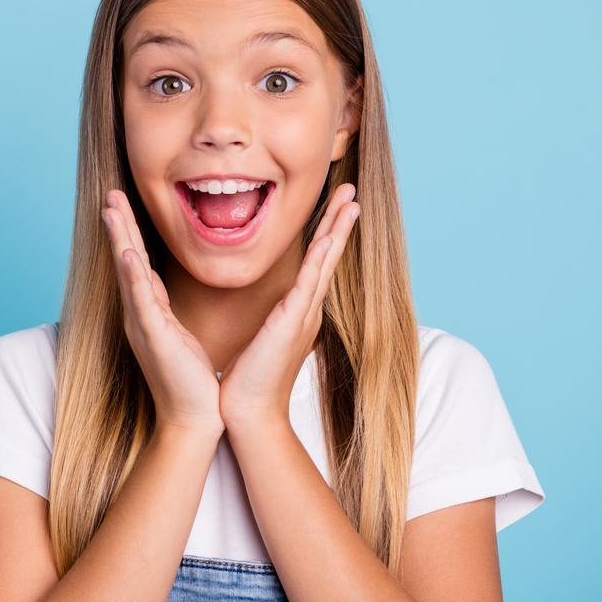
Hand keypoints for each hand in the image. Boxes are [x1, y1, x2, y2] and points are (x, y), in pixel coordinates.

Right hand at [102, 190, 223, 435]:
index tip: (120, 204)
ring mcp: (143, 324)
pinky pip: (142, 300)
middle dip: (118, 226)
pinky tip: (128, 254)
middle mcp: (139, 315)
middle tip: (110, 194)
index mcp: (148, 312)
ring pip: (129, 273)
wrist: (193, 418)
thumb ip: (167, 312)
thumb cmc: (191, 380)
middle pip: (125, 261)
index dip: (128, 233)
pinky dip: (133, 276)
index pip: (135, 264)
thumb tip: (163, 293)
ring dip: (120, 240)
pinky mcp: (154, 337)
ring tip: (112, 211)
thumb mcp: (179, 335)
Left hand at [219, 183, 359, 428]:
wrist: (249, 410)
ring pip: (325, 262)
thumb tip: (270, 307)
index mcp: (298, 310)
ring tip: (351, 202)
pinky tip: (330, 237)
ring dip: (338, 230)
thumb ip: (271, 318)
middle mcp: (307, 309)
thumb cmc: (250, 378)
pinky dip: (320, 259)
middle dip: (340, 221)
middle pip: (328, 255)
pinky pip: (309, 283)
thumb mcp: (262, 337)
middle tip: (352, 190)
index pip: (316, 262)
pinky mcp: (292, 322)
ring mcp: (303, 314)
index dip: (326, 231)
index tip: (335, 204)